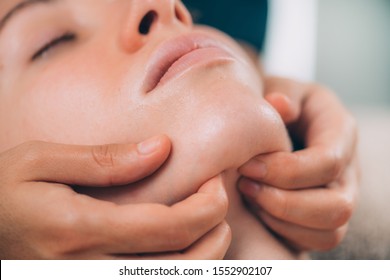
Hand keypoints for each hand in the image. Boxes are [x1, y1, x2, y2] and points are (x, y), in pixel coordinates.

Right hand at [0, 137, 229, 258]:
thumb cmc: (4, 193)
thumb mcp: (40, 162)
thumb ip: (104, 159)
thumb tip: (162, 148)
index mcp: (79, 231)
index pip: (170, 228)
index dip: (207, 206)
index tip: (215, 182)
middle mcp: (90, 271)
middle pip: (184, 266)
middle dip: (216, 231)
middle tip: (217, 199)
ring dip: (207, 256)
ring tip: (209, 222)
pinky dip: (183, 268)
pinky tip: (186, 248)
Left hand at [239, 77, 358, 250]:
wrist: (273, 120)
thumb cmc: (274, 103)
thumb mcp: (277, 87)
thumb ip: (280, 95)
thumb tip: (280, 104)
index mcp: (340, 130)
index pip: (328, 162)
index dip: (286, 171)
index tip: (246, 165)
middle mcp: (348, 168)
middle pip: (338, 206)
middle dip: (285, 202)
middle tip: (245, 185)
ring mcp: (338, 194)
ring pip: (330, 230)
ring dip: (282, 220)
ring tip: (248, 196)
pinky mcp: (322, 214)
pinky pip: (315, 240)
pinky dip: (283, 231)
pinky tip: (257, 210)